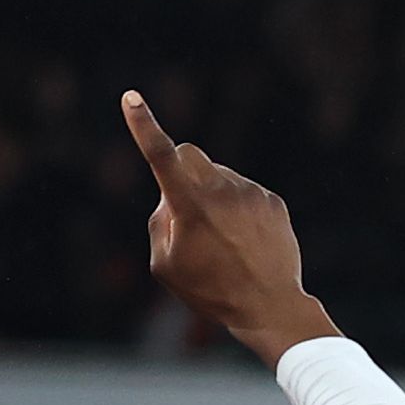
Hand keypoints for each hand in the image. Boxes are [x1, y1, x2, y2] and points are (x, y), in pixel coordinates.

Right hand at [123, 91, 340, 361]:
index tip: (131, 97)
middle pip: (190, 155)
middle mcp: (222, 191)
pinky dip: (238, 209)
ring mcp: (251, 193)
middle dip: (180, 169)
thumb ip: (159, 221)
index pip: (161, 155)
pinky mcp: (272, 201)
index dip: (143, 125)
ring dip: (213, 196)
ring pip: (219, 176)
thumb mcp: (165, 265)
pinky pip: (245, 192)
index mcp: (190, 205)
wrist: (270, 306)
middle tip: (185, 209)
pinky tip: (245, 241)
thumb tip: (170, 195)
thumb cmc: (210, 290)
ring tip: (224, 240)